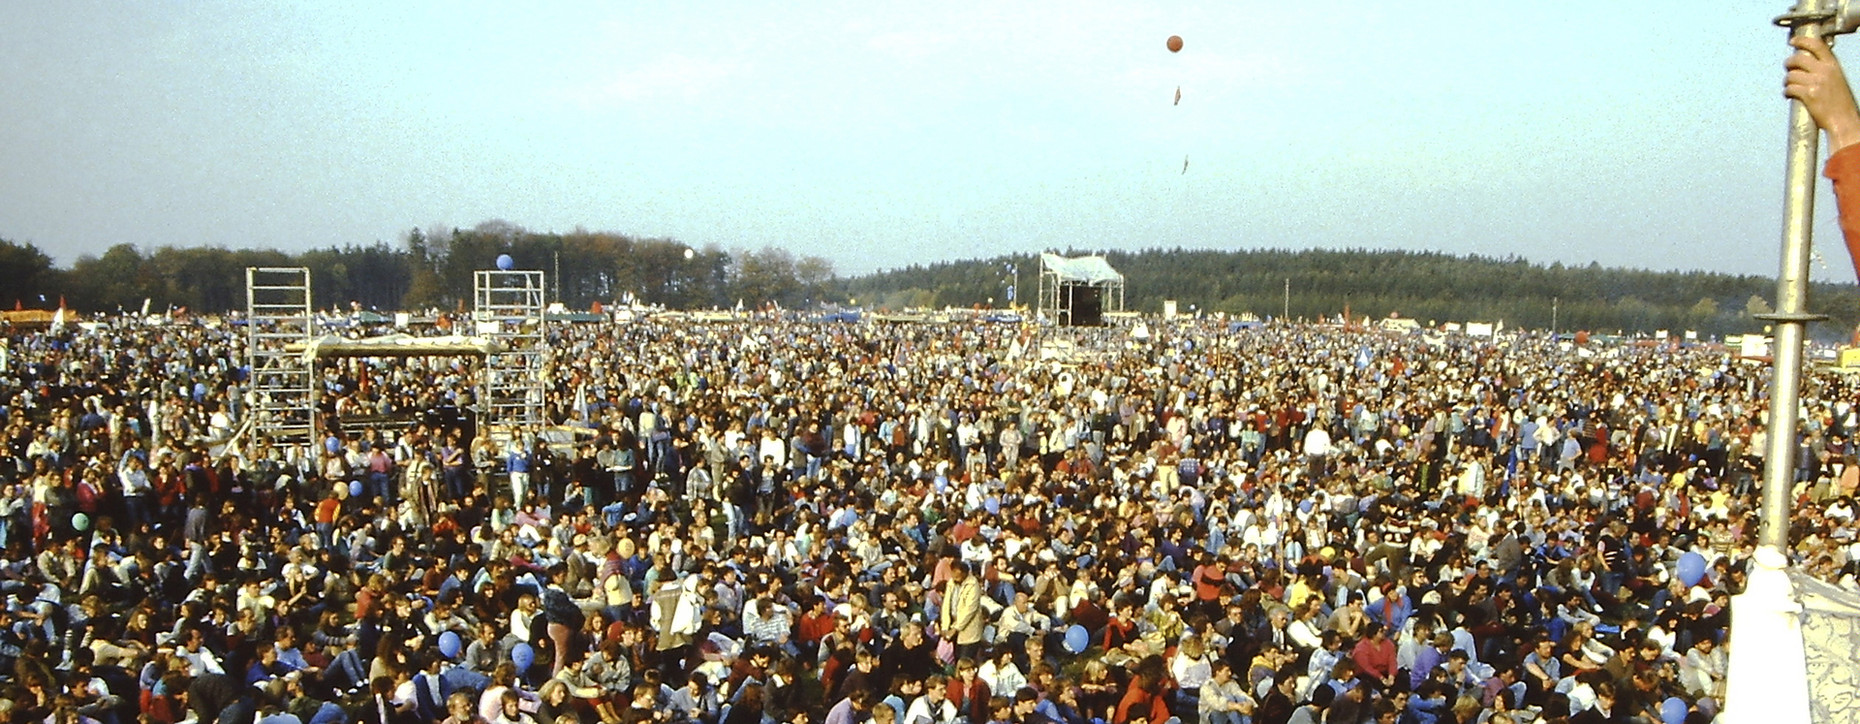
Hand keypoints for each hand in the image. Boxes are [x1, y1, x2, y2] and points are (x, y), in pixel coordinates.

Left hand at [1787, 36, 1859, 151]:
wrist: (1844, 120)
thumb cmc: (1840, 103)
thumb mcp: (1837, 79)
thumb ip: (1825, 70)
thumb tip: (1809, 64)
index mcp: (1833, 66)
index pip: (1817, 45)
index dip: (1802, 41)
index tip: (1793, 41)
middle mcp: (1824, 71)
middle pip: (1798, 58)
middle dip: (1789, 63)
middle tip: (1787, 68)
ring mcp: (1816, 82)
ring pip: (1791, 75)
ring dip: (1787, 81)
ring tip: (1790, 86)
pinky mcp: (1808, 94)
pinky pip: (1789, 88)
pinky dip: (1786, 92)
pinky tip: (1789, 95)